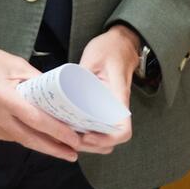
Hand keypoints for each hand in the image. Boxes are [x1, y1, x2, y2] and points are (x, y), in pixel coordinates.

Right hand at [0, 31, 85, 161]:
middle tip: (72, 154)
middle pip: (28, 139)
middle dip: (53, 149)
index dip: (57, 132)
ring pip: (15, 139)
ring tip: (57, 146)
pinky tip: (31, 136)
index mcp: (3, 96)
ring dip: (37, 143)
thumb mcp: (15, 64)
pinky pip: (3, 136)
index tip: (74, 139)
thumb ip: (36, 81)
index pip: (36, 120)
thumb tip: (56, 94)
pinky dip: (19, 136)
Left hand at [75, 26, 139, 153]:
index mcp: (118, 97)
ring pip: (106, 137)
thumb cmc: (109, 48)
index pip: (122, 130)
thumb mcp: (92, 59)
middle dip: (92, 146)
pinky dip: (89, 132)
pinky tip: (73, 127)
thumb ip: (80, 76)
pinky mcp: (106, 107)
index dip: (105, 139)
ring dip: (90, 143)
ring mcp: (113, 109)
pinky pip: (100, 126)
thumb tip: (66, 95)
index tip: (85, 135)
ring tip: (70, 136)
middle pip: (112, 141)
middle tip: (70, 139)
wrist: (121, 42)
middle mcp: (118, 107)